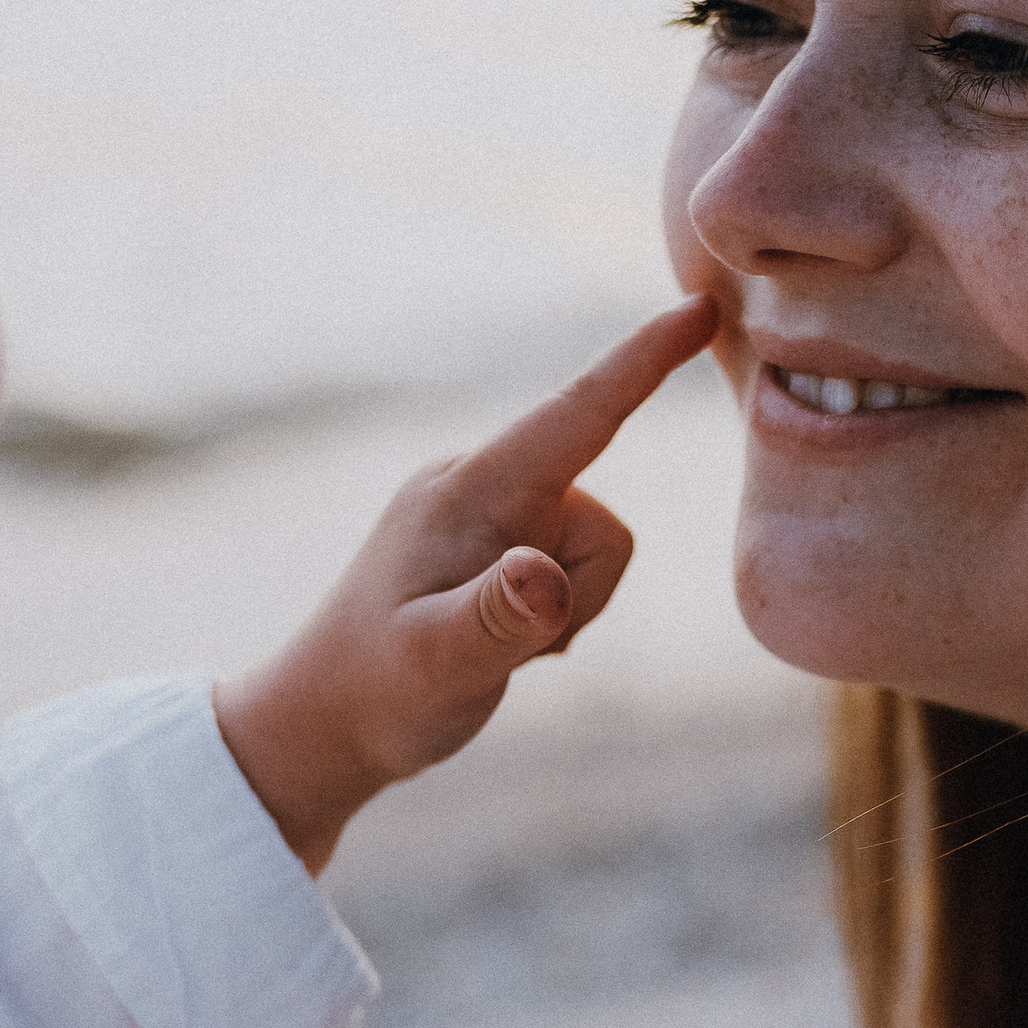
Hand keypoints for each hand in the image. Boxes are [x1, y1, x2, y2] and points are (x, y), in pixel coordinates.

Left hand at [213, 297, 713, 870]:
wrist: (328, 718)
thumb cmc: (378, 692)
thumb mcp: (435, 666)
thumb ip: (496, 619)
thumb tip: (546, 576)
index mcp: (469, 490)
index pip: (575, 415)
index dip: (642, 361)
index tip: (699, 308)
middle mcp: (484, 483)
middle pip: (603, 523)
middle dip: (583, 597)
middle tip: (511, 651)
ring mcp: (493, 510)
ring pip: (599, 552)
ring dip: (570, 612)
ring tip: (500, 648)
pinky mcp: (501, 539)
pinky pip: (577, 569)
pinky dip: (559, 617)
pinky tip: (501, 642)